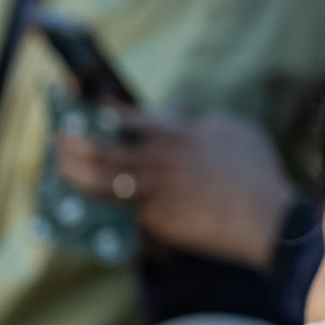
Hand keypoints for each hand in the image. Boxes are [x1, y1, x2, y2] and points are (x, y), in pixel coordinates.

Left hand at [53, 109, 293, 271]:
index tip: (76, 103)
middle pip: (100, 148)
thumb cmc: (255, 171)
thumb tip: (172, 110)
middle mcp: (158, 159)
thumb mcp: (231, 129)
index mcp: (175, 132)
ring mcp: (154, 191)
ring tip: (61, 169)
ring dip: (75, 174)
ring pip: (101, 181)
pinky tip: (85, 201)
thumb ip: (196, 119)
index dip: (96, 107)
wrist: (267, 220)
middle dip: (72, 143)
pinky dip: (101, 204)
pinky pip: (121, 209)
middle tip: (56, 140)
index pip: (123, 114)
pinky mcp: (155, 220)